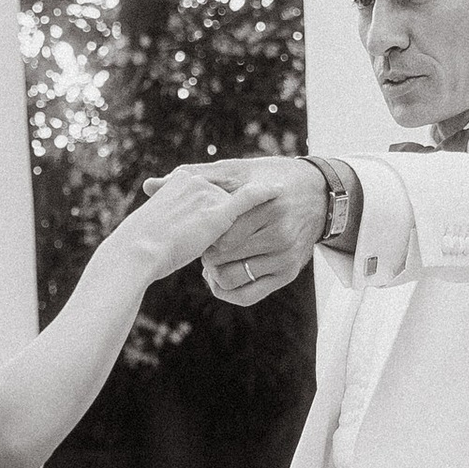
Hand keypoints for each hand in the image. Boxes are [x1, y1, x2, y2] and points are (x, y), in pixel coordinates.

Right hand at [114, 164, 262, 281]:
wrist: (138, 252)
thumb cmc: (142, 246)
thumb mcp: (160, 226)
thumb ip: (177, 218)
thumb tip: (181, 228)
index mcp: (180, 181)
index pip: (209, 190)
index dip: (215, 202)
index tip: (230, 203)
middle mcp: (195, 183)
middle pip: (224, 196)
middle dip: (232, 209)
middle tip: (256, 202)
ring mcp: (207, 196)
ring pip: (235, 205)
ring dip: (248, 213)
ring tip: (262, 208)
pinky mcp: (218, 212)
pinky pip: (247, 198)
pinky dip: (264, 193)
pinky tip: (279, 190)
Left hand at [198, 160, 326, 306]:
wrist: (319, 195)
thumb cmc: (271, 179)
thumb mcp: (241, 170)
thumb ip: (200, 176)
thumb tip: (149, 184)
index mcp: (268, 206)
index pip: (220, 233)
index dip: (202, 232)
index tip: (199, 224)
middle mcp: (280, 235)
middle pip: (222, 256)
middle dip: (205, 251)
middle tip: (203, 242)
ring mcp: (285, 258)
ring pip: (230, 279)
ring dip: (213, 272)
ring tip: (213, 258)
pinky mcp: (288, 275)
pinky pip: (247, 296)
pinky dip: (226, 290)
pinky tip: (220, 276)